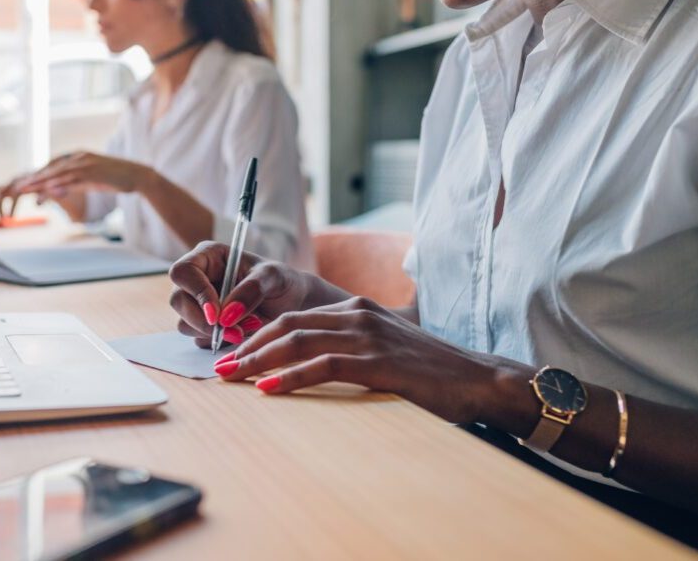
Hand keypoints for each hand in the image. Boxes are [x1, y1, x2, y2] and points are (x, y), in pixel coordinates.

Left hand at [0, 152, 150, 217]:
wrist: (139, 176)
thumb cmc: (116, 180)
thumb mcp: (92, 180)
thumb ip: (74, 183)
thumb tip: (58, 191)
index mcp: (78, 156)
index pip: (53, 166)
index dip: (37, 175)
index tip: (23, 184)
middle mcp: (80, 157)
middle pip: (51, 168)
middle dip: (33, 179)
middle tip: (16, 187)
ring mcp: (87, 163)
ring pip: (58, 173)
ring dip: (40, 182)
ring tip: (25, 190)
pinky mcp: (94, 171)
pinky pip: (72, 179)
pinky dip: (58, 184)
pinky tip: (47, 191)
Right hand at [168, 242, 315, 348]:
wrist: (292, 304)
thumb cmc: (281, 281)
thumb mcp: (273, 278)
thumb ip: (251, 290)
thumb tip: (225, 315)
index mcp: (208, 256)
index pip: (183, 271)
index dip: (195, 292)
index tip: (216, 313)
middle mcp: (198, 278)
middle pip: (178, 301)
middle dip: (204, 321)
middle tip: (235, 331)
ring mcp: (198, 303)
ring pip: (186, 324)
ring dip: (215, 333)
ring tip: (247, 328)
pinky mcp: (204, 325)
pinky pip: (200, 339)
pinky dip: (220, 341)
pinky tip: (242, 333)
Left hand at [213, 296, 500, 423]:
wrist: (478, 379)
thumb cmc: (429, 371)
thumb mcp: (384, 349)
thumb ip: (350, 349)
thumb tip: (311, 365)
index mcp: (356, 310)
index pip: (295, 317)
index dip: (259, 335)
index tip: (234, 354)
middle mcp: (357, 314)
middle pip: (288, 325)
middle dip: (249, 346)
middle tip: (220, 366)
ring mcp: (367, 335)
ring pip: (298, 341)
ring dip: (258, 360)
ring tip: (231, 376)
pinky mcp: (377, 361)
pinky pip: (322, 365)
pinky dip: (289, 377)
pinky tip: (266, 388)